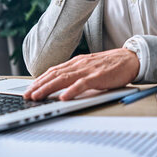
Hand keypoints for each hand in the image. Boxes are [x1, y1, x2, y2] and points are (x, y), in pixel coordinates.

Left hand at [22, 48, 139, 100]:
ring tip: (38, 96)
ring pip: (64, 78)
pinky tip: (63, 97)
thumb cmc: (110, 65)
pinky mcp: (98, 76)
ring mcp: (88, 69)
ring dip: (49, 88)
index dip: (39, 80)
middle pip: (54, 74)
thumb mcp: (89, 67)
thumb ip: (77, 74)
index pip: (53, 71)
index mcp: (76, 62)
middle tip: (27, 95)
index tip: (29, 88)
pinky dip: (71, 91)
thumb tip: (62, 86)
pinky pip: (82, 84)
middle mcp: (79, 64)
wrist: (129, 58)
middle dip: (39, 85)